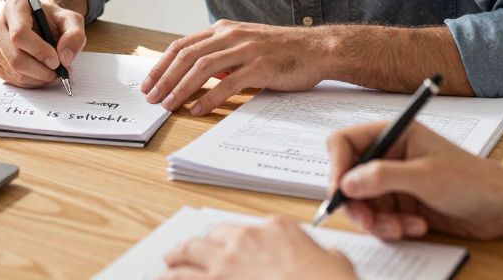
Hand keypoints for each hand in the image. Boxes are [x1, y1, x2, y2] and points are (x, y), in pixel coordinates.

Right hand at [0, 0, 85, 87]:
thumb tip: (64, 57)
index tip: (56, 61)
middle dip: (40, 71)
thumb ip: (74, 35)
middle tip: (58, 73)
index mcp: (14, 8)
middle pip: (15, 57)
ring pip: (14, 71)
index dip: (39, 51)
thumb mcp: (71, 21)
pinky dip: (30, 82)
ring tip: (52, 72)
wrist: (41, 25)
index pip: (19, 34)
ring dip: (38, 78)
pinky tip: (40, 74)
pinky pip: (11, 79)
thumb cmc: (54, 21)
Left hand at [140, 20, 329, 114]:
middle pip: (187, 56)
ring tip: (168, 105)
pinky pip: (228, 84)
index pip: (182, 45)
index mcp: (224, 29)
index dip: (161, 65)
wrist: (317, 49)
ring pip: (202, 68)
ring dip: (181, 88)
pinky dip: (209, 98)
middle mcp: (230, 35)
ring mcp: (246, 49)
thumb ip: (221, 55)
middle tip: (151, 98)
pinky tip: (197, 110)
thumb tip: (196, 74)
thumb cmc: (281, 50)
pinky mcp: (261, 67)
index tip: (148, 83)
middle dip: (164, 78)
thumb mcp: (245, 44)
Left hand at [159, 217, 356, 279]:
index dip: (235, 241)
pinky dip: (171, 279)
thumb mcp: (335, 262)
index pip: (246, 230)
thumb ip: (318, 254)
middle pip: (212, 237)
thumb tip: (320, 258)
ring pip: (188, 256)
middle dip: (197, 245)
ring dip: (175, 261)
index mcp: (275, 229)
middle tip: (186, 252)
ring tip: (168, 265)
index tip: (231, 248)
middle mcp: (245, 241)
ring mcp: (226, 265)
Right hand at [327, 121, 502, 240]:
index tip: (340, 191)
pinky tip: (416, 226)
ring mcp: (394, 182)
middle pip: (348, 178)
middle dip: (357, 203)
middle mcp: (389, 156)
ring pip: (362, 204)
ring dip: (378, 221)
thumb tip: (347, 182)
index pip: (345, 143)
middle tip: (369, 221)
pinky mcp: (401, 204)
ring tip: (402, 227)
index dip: (337, 166)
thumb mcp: (425, 177)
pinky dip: (392, 228)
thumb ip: (383, 177)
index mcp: (394, 134)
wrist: (502, 207)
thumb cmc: (472, 180)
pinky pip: (379, 219)